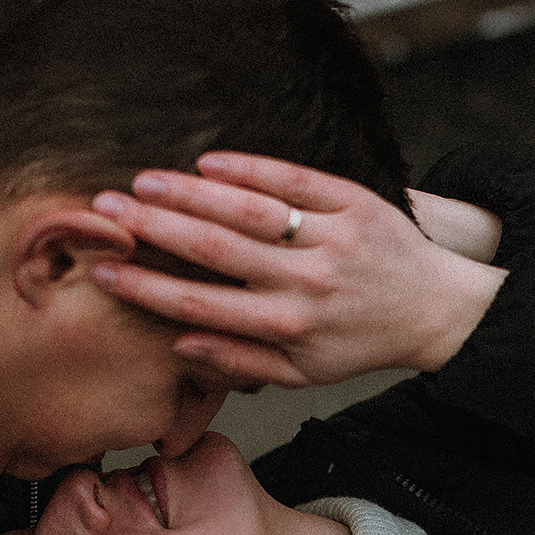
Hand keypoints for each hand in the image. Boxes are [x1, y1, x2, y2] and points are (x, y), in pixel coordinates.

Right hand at [87, 152, 507, 388]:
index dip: (146, 286)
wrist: (432, 309)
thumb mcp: (301, 373)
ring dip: (190, 192)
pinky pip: (295, 179)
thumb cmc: (355, 343)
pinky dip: (250, 168)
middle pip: (214, 249)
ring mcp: (331, 238)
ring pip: (249, 210)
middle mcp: (306, 283)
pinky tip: (208, 161)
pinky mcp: (354, 202)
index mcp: (287, 327)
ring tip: (144, 179)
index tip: (102, 268)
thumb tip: (178, 344)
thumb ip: (239, 363)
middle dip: (153, 227)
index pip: (200, 305)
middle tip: (105, 208)